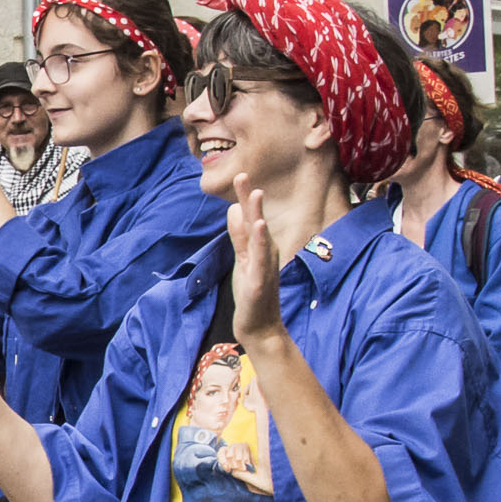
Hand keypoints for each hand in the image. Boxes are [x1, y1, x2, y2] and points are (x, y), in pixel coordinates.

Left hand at [223, 174, 287, 353]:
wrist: (259, 327)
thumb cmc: (252, 294)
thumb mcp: (242, 261)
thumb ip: (239, 237)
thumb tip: (234, 211)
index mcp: (259, 247)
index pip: (251, 218)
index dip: (245, 198)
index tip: (239, 175)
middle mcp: (265, 253)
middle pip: (256, 221)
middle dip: (250, 198)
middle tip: (243, 174)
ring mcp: (265, 266)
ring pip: (260, 237)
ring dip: (257, 215)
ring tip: (255, 193)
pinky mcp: (261, 281)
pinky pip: (261, 259)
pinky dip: (260, 242)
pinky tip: (259, 227)